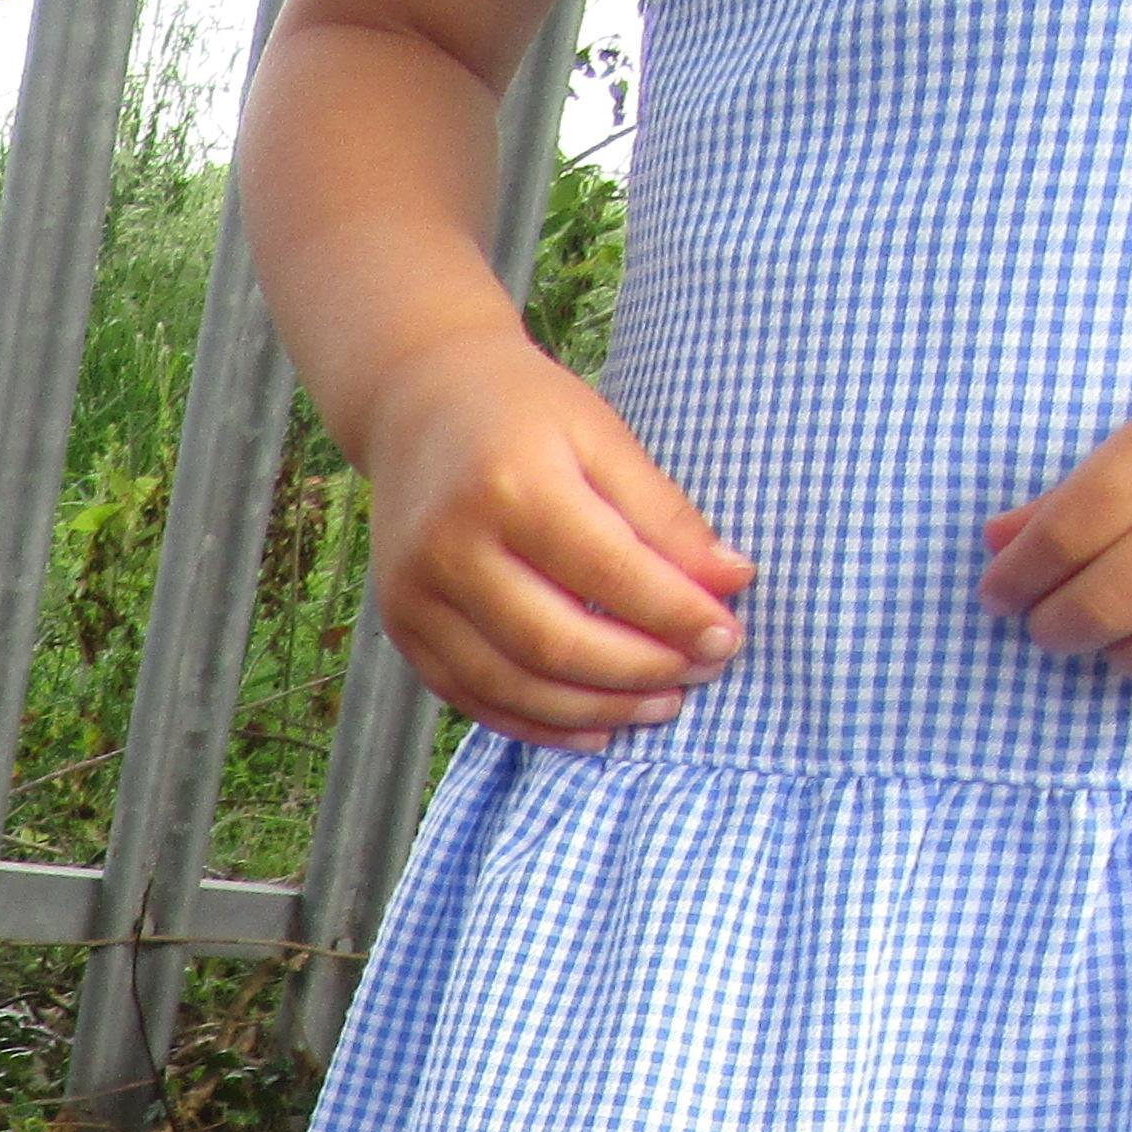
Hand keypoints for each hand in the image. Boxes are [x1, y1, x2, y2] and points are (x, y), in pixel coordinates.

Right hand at [356, 325, 750, 749]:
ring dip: (595, 709)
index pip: (608, 574)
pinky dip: (536, 724)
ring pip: (513, 684)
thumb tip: (730, 585)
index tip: (727, 636)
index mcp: (511, 486)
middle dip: (640, 670)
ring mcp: (415, 595)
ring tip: (658, 705)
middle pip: (556, 642)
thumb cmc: (525, 415)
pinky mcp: (401, 628)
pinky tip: (592, 728)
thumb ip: (663, 515)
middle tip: (699, 675)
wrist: (417, 404)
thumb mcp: (603, 438)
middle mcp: (452, 547)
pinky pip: (472, 697)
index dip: (674, 615)